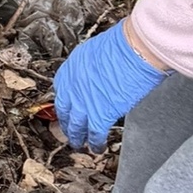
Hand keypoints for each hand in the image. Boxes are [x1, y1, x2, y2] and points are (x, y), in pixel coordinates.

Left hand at [53, 22, 166, 151]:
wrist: (132, 50)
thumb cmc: (121, 45)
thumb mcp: (94, 52)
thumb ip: (89, 68)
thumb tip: (94, 76)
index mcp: (70, 69)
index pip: (61, 89)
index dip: (65, 101)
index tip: (67, 108)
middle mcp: (72, 86)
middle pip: (64, 110)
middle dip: (66, 122)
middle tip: (68, 130)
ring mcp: (84, 102)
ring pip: (76, 125)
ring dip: (77, 137)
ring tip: (78, 143)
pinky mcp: (100, 114)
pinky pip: (94, 133)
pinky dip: (95, 143)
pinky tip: (97, 148)